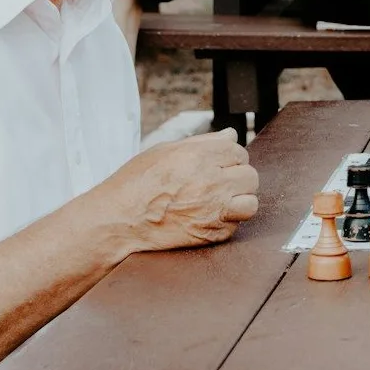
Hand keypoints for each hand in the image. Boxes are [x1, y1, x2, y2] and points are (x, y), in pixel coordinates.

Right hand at [95, 131, 258, 251]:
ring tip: (222, 201)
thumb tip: (230, 136)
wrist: (119, 222)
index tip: (217, 165)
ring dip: (240, 200)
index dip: (228, 158)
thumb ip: (202, 142)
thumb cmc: (135, 184)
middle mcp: (212, 182)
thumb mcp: (164, 151)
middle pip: (250, 175)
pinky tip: (209, 217)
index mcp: (200, 157)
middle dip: (237, 177)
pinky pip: (236, 225)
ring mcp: (214, 210)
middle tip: (218, 183)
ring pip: (251, 201)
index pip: (238, 151)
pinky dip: (228, 222)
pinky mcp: (212, 234)